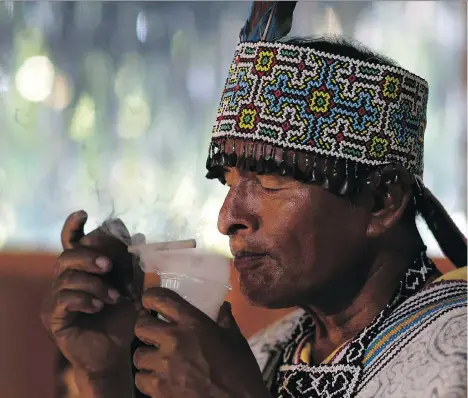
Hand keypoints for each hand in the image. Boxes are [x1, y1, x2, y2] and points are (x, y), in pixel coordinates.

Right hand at [41, 211, 143, 377]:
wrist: (117, 352)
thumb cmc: (123, 318)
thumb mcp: (133, 289)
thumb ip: (134, 265)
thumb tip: (138, 238)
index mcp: (83, 270)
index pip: (72, 243)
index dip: (74, 226)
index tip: (84, 213)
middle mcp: (66, 280)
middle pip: (67, 255)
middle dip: (89, 256)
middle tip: (110, 265)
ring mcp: (56, 298)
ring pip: (67, 277)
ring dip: (95, 284)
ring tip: (114, 297)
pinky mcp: (53, 316)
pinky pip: (63, 298)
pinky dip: (84, 298)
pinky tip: (98, 306)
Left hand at [133, 288, 270, 397]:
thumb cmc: (240, 372)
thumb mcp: (236, 340)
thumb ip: (225, 320)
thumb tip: (222, 307)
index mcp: (193, 323)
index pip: (160, 299)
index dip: (150, 297)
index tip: (150, 301)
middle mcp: (174, 339)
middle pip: (141, 325)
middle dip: (145, 327)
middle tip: (153, 331)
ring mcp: (164, 365)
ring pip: (138, 354)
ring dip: (146, 355)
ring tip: (157, 358)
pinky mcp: (159, 389)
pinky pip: (140, 378)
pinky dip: (147, 377)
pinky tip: (158, 377)